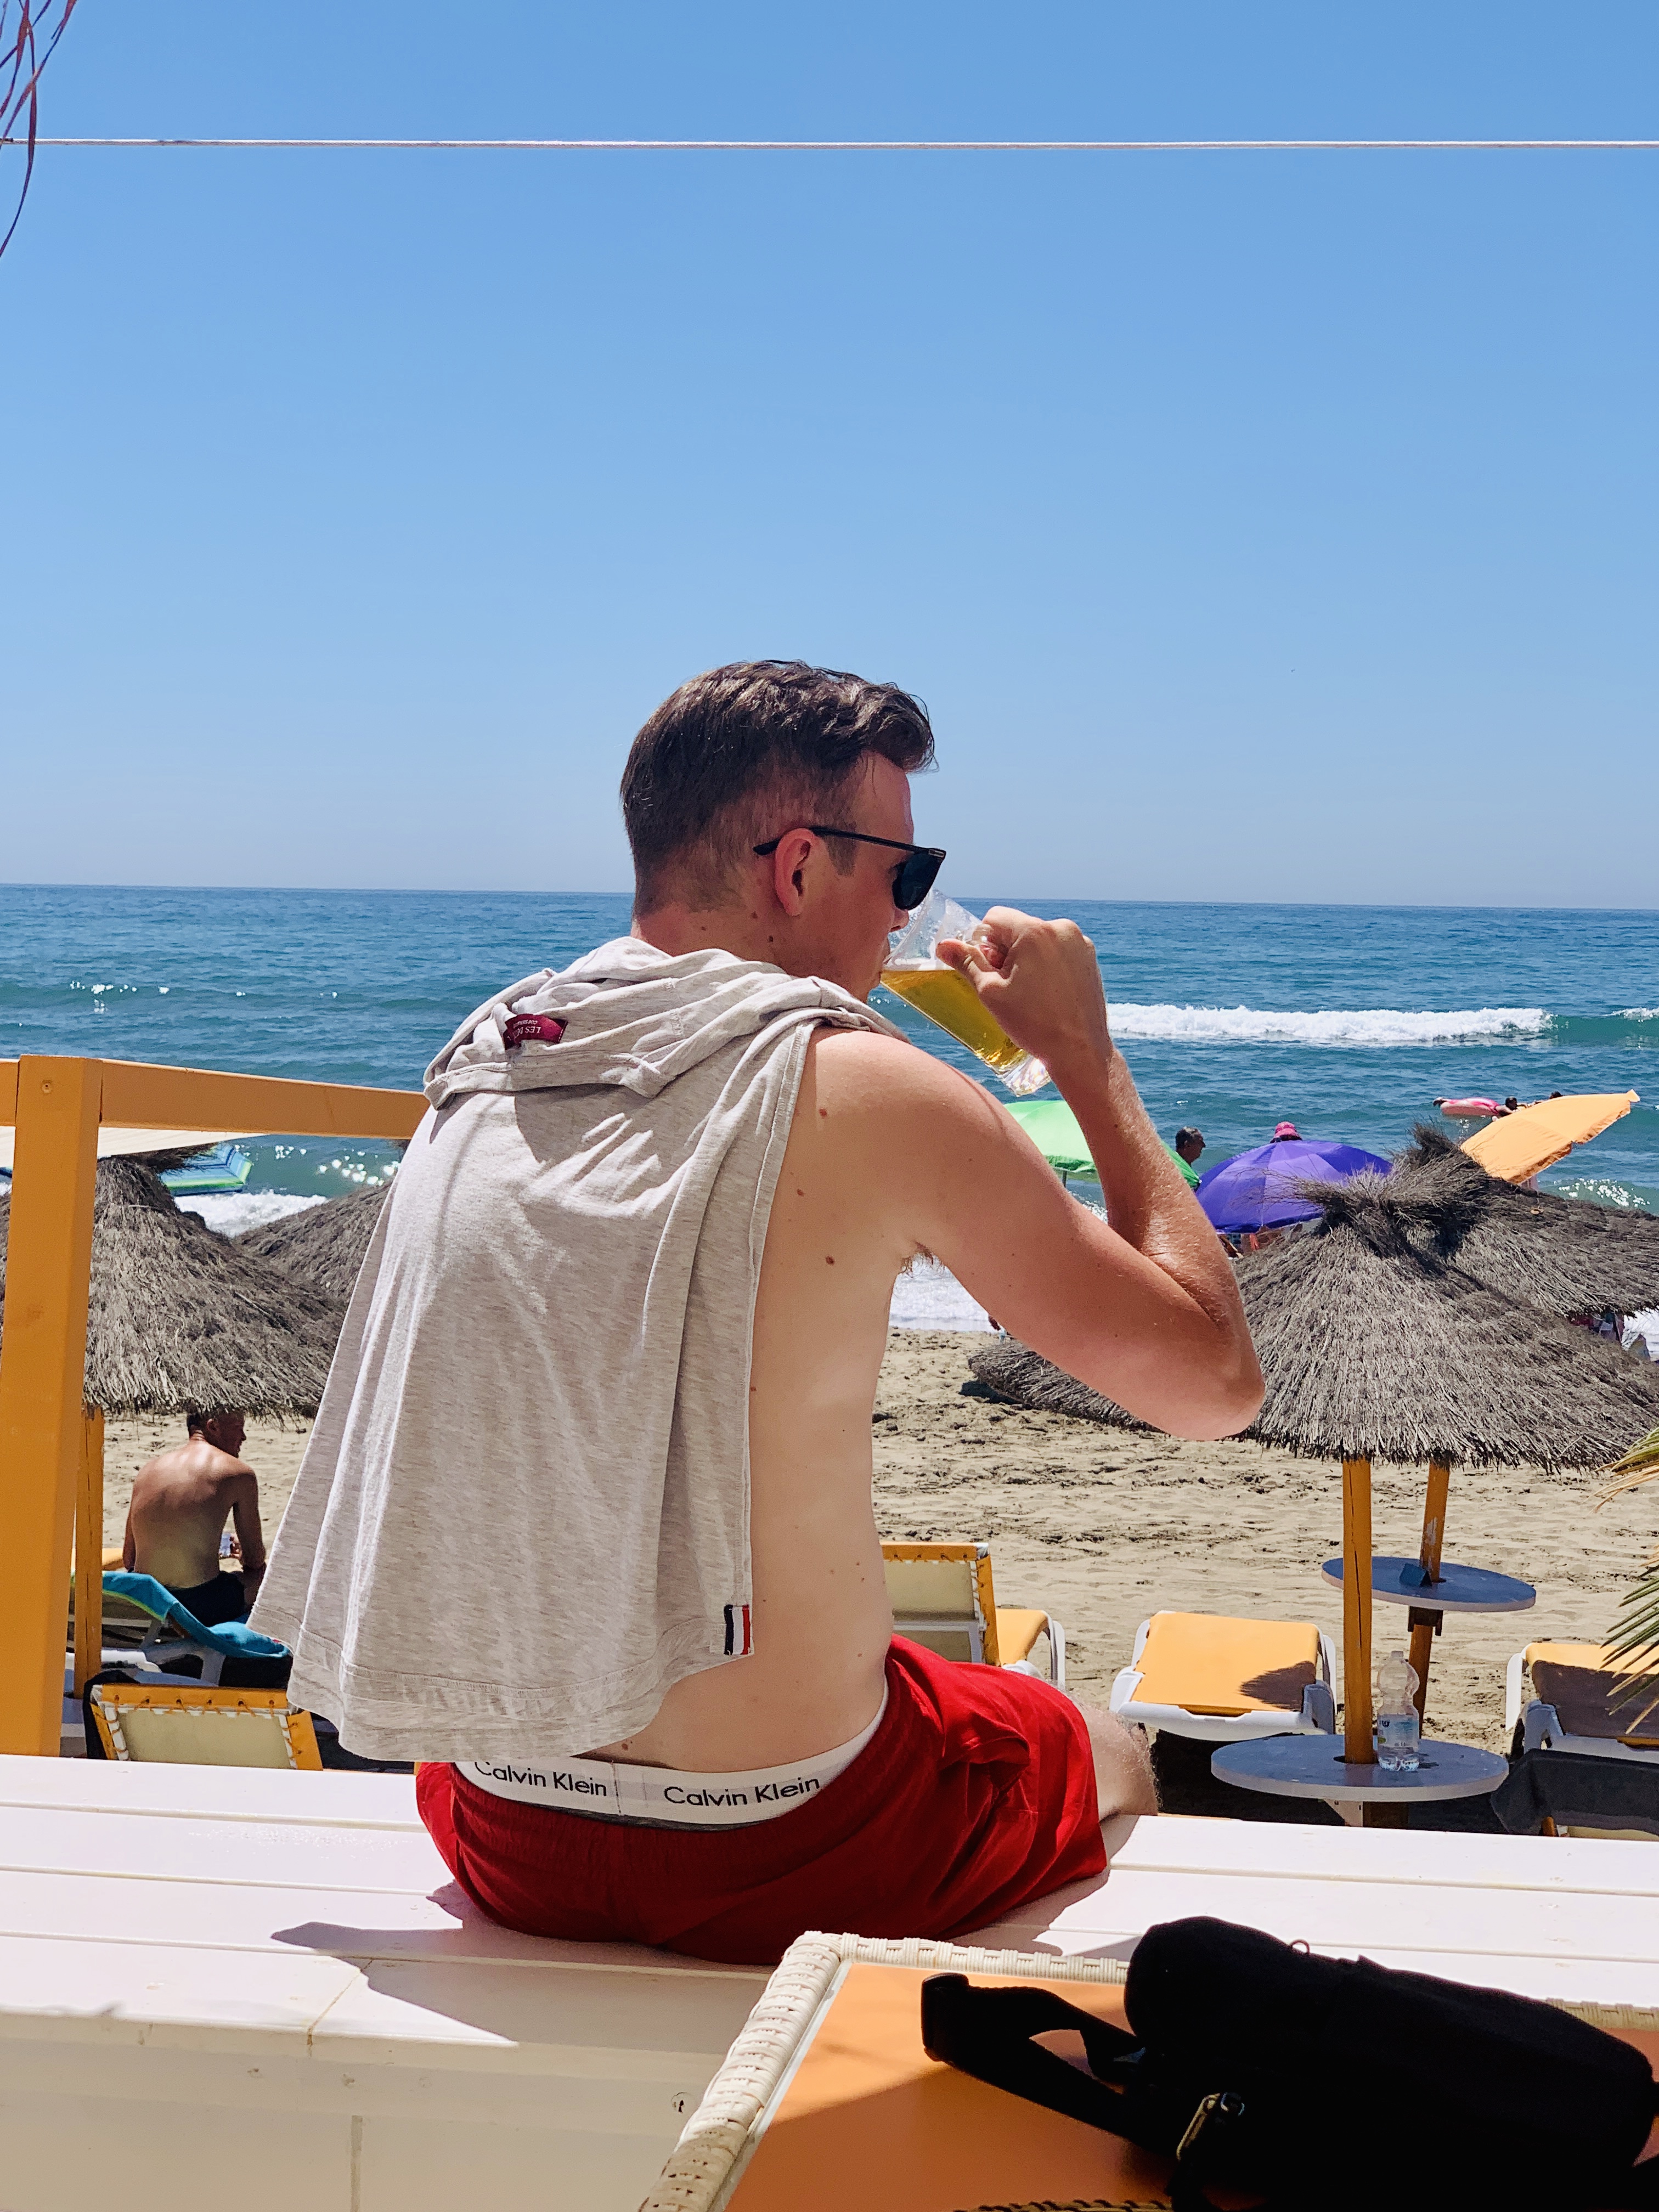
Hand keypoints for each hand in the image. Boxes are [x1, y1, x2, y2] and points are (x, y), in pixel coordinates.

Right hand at [937, 907, 1113, 1073]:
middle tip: (1007, 985)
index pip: (994, 917)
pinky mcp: (1088, 956)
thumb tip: (944, 946)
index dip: (983, 943)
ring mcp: (1079, 942)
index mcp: (1034, 932)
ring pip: (1037, 938)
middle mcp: (1060, 929)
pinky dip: (1046, 963)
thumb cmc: (1035, 1025)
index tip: (989, 970)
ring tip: (1028, 991)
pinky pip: (1056, 948)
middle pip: (1016, 927)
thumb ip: (967, 964)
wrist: (1079, 1050)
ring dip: (1025, 957)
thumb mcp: (990, 993)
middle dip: (1005, 951)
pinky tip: (1046, 992)